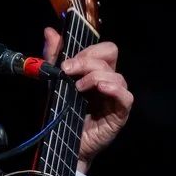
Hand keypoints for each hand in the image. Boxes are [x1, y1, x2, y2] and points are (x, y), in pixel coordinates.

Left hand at [43, 28, 132, 165]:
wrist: (59, 144)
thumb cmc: (59, 114)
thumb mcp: (51, 84)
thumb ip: (52, 58)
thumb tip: (50, 32)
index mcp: (94, 73)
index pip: (102, 49)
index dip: (86, 51)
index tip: (65, 62)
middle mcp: (107, 81)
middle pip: (111, 54)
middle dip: (88, 59)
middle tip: (69, 71)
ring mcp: (115, 97)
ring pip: (116, 75)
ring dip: (94, 76)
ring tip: (77, 88)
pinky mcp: (119, 113)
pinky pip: (125, 96)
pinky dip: (113, 89)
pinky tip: (100, 89)